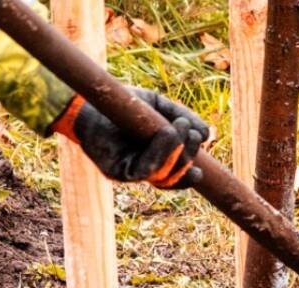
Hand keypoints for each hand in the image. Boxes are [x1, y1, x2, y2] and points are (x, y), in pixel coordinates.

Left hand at [51, 89, 207, 188]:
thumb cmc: (124, 104)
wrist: (92, 100)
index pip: (177, 177)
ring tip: (180, 128)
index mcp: (155, 160)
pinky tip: (168, 133)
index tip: (201, 164)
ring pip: (163, 175)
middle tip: (191, 131)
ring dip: (177, 152)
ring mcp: (130, 174)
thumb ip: (183, 118)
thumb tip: (207, 135)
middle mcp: (143, 171)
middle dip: (188, 155)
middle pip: (175, 177)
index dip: (190, 174)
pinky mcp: (118, 171)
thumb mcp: (158, 107)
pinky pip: (145, 170)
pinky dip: (160, 152)